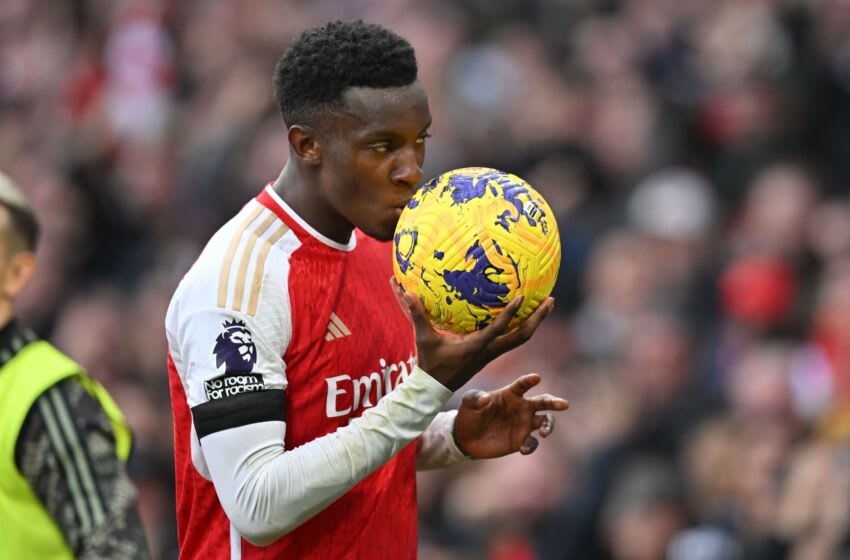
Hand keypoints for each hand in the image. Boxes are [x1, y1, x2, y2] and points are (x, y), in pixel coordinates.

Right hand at [404, 292, 553, 390]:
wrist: (435, 388)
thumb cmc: (430, 363)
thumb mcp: (424, 339)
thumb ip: (417, 315)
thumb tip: (406, 291)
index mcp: (477, 346)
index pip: (499, 329)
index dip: (511, 313)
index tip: (524, 296)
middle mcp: (490, 351)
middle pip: (522, 336)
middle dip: (538, 318)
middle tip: (551, 300)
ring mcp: (493, 353)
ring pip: (521, 338)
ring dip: (536, 322)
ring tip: (548, 304)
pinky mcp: (491, 353)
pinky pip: (513, 339)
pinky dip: (523, 326)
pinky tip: (527, 314)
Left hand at [452, 373, 568, 458]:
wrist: (466, 438)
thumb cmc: (468, 415)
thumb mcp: (468, 403)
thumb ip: (476, 398)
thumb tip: (486, 398)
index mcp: (510, 394)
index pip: (523, 385)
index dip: (529, 380)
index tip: (536, 378)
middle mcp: (521, 407)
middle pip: (543, 402)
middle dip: (555, 402)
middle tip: (564, 405)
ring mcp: (523, 424)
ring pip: (545, 421)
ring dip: (549, 426)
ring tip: (544, 432)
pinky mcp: (521, 440)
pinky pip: (532, 442)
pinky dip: (531, 445)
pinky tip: (523, 449)